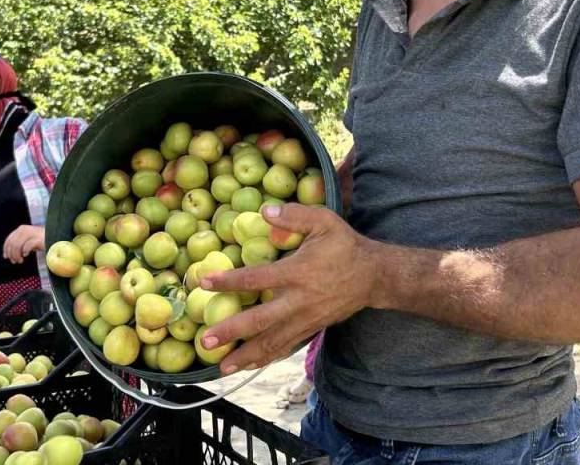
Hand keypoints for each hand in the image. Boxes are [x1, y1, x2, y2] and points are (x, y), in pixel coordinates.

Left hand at [3, 225, 45, 263]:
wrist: (56, 239)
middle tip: (15, 261)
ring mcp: (32, 233)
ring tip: (20, 261)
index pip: (9, 239)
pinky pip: (27, 246)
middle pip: (12, 243)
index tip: (6, 257)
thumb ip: (19, 244)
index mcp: (21, 229)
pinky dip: (25, 251)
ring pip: (18, 245)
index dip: (6, 249)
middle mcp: (25, 229)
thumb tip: (8, 254)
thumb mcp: (28, 241)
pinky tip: (26, 255)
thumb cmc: (41, 241)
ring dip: (17, 255)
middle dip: (12, 254)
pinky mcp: (38, 239)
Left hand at [199, 204, 377, 374]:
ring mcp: (305, 319)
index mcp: (298, 272)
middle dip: (232, 332)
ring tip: (221, 368)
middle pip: (260, 321)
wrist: (374, 276)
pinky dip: (265, 358)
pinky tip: (248, 366)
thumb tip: (264, 211)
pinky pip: (285, 346)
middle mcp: (299, 301)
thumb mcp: (324, 221)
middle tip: (205, 341)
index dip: (230, 281)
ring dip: (246, 356)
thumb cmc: (345, 246)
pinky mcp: (311, 329)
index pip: (257, 278)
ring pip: (272, 342)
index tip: (205, 283)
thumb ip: (295, 215)